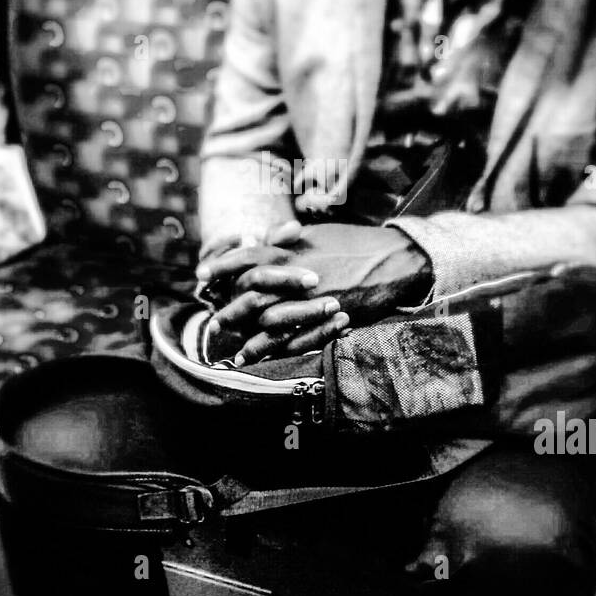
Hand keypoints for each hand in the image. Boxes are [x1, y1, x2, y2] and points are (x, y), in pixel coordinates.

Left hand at [201, 221, 432, 364]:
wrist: (393, 258)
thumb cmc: (354, 242)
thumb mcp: (316, 234)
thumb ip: (285, 241)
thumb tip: (259, 240)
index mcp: (290, 250)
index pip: (244, 257)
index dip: (220, 267)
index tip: (202, 276)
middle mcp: (295, 275)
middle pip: (250, 295)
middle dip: (230, 311)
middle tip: (215, 322)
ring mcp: (311, 300)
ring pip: (269, 323)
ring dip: (250, 341)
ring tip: (235, 354)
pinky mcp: (327, 319)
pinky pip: (297, 339)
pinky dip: (279, 352)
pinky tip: (268, 360)